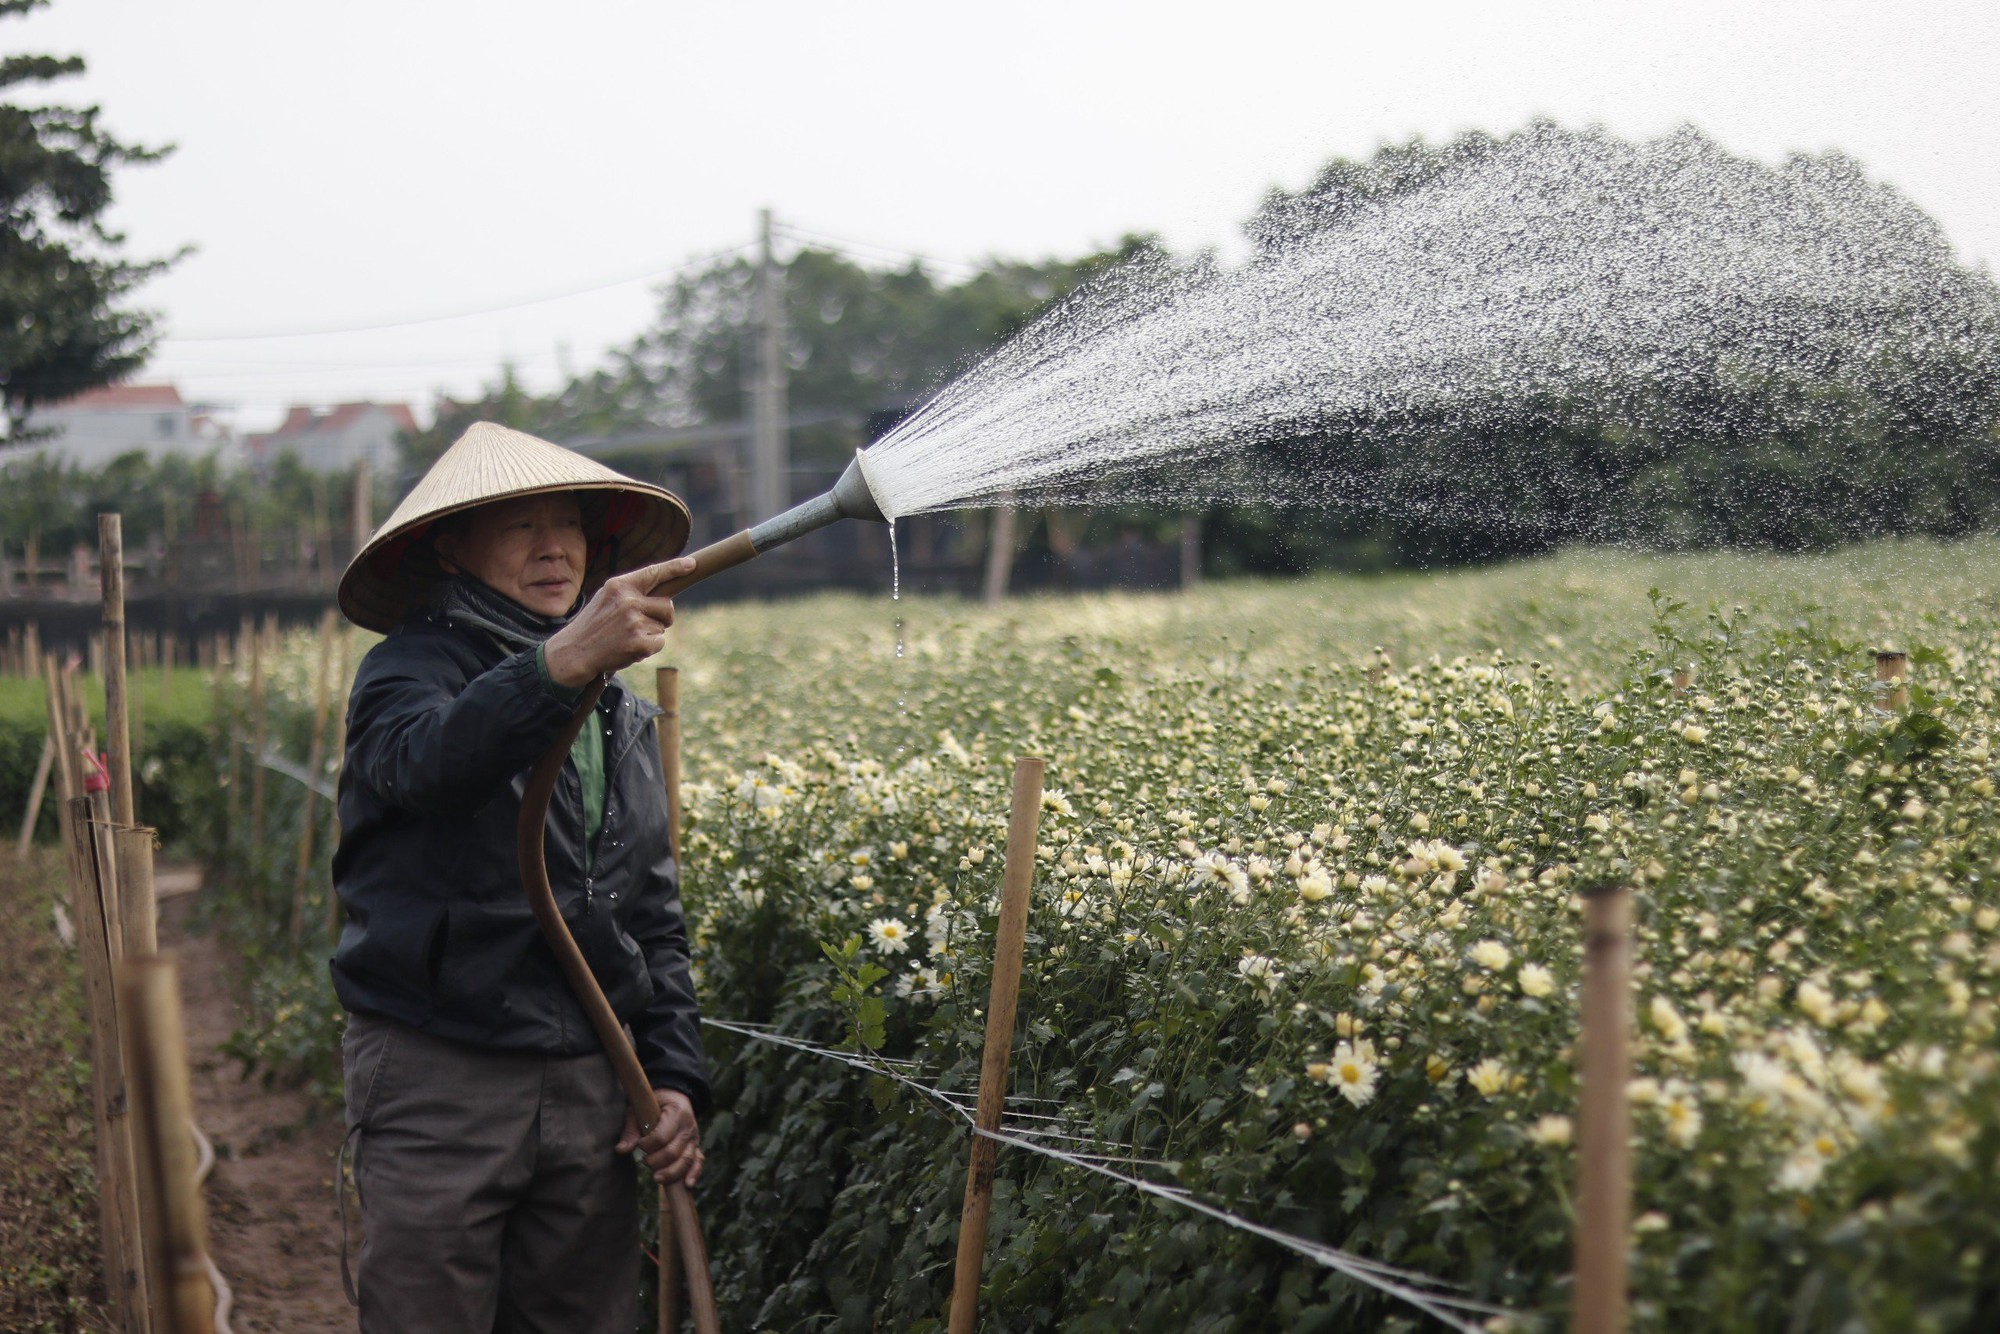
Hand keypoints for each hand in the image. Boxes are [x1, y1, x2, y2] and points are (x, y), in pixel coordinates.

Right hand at [543, 556, 696, 687]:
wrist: (574, 651)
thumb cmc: (594, 624)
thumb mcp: (607, 598)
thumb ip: (631, 592)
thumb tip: (665, 591)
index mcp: (619, 585)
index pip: (653, 573)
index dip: (675, 568)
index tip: (691, 565)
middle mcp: (628, 601)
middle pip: (667, 605)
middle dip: (662, 616)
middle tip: (641, 624)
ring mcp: (634, 622)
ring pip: (662, 627)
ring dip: (650, 634)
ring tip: (626, 636)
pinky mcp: (639, 643)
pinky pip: (659, 642)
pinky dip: (649, 648)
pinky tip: (629, 647)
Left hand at [615, 1087, 702, 1186]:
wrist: (674, 1097)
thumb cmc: (653, 1104)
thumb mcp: (639, 1111)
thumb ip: (631, 1130)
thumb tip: (620, 1150)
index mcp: (676, 1113)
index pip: (661, 1137)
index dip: (647, 1145)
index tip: (639, 1144)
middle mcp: (688, 1127)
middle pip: (673, 1152)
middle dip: (656, 1162)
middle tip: (644, 1161)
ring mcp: (694, 1138)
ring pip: (686, 1160)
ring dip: (671, 1173)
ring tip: (657, 1178)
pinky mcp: (695, 1147)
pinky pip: (698, 1162)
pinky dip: (694, 1173)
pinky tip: (687, 1184)